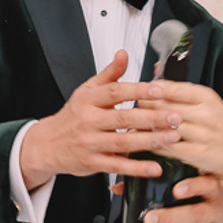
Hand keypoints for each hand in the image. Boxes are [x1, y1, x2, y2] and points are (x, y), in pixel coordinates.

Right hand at [19, 51, 178, 185]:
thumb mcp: (86, 91)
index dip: (138, 91)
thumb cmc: (73, 117)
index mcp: (88, 100)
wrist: (47, 145)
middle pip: (123, 118)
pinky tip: (155, 167)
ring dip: (150, 141)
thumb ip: (109, 74)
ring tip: (172, 137)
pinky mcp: (92, 163)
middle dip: (152, 118)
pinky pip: (117, 166)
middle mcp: (88, 121)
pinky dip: (137, 168)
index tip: (159, 90)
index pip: (115, 92)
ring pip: (123, 142)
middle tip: (175, 117)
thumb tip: (123, 54)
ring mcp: (90, 143)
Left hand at [115, 78, 222, 178]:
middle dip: (141, 109)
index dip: (147, 91)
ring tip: (127, 126)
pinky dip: (152, 145)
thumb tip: (153, 73)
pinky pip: (167, 147)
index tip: (134, 92)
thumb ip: (181, 91)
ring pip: (163, 127)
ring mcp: (202, 134)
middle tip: (124, 110)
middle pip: (162, 107)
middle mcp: (205, 113)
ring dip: (143, 127)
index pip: (168, 88)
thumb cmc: (222, 128)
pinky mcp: (198, 154)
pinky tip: (140, 144)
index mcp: (205, 96)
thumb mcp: (207, 102)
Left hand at [137, 175, 222, 222]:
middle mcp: (217, 211)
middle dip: (171, 217)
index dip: (193, 187)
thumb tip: (117, 188)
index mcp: (210, 192)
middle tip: (149, 219)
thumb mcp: (179, 194)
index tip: (175, 190)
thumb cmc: (190, 207)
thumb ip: (151, 186)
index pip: (207, 185)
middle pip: (197, 214)